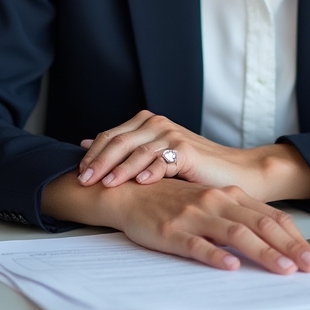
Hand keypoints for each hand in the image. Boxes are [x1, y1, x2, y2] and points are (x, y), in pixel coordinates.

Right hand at [42, 174, 309, 274]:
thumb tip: (270, 238)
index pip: (269, 215)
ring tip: (282, 268)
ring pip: (236, 234)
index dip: (293, 236)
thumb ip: (236, 216)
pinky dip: (215, 255)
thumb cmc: (170, 199)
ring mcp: (195, 216)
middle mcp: (216, 201)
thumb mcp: (208, 202)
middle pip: (260, 224)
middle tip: (309, 267)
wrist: (128, 192)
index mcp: (227, 195)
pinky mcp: (173, 230)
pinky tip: (229, 265)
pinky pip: (197, 244)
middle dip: (288, 247)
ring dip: (263, 252)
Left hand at [76, 110, 309, 201]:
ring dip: (119, 168)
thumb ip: (124, 150)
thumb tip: (86, 145)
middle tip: (84, 181)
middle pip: (119, 141)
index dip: (93, 154)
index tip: (76, 174)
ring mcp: (172, 135)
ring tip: (105, 185)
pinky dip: (150, 171)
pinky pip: (163, 160)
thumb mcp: (153, 158)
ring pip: (138, 151)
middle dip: (99, 162)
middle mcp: (158, 124)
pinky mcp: (187, 150)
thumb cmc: (191, 170)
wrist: (232, 172)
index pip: (111, 136)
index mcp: (147, 124)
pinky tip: (140, 182)